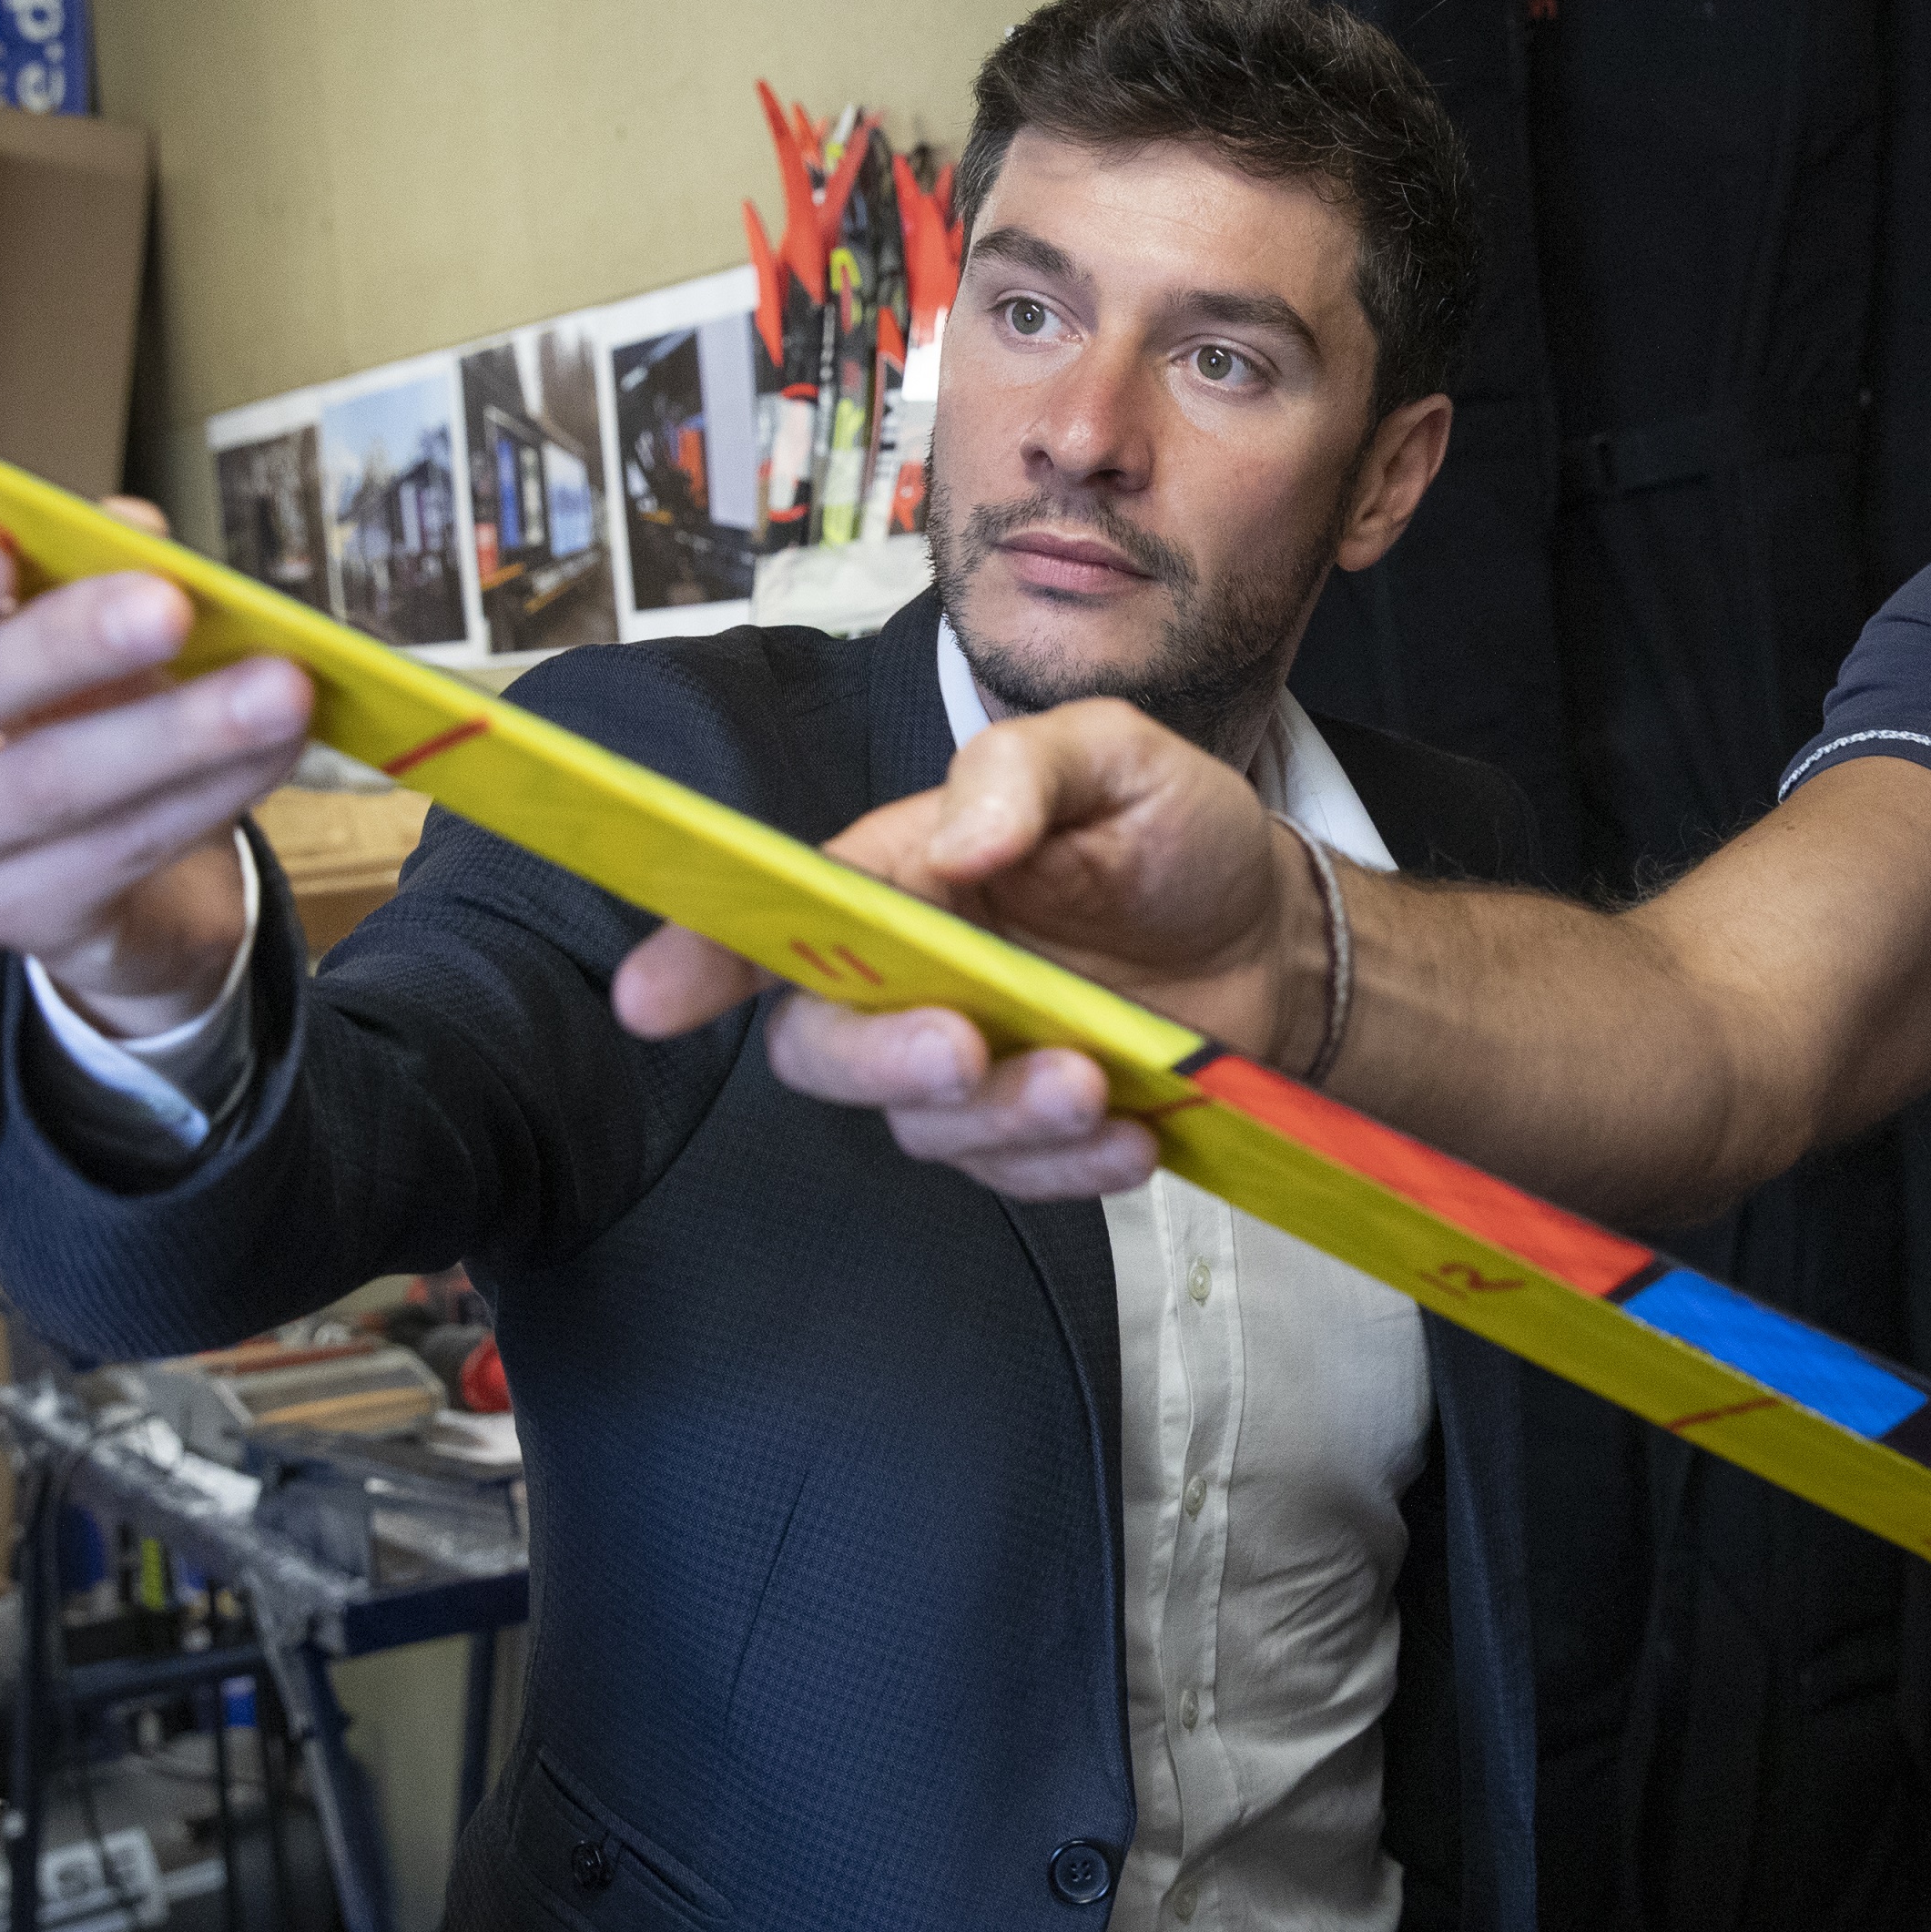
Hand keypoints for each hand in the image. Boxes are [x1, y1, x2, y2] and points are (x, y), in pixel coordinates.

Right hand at [0, 498, 309, 1032]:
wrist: (114, 867)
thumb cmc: (73, 704)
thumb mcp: (71, 618)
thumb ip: (87, 561)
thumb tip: (132, 530)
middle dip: (64, 646)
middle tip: (170, 606)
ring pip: (44, 786)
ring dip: (173, 731)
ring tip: (277, 686)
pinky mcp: (15, 918)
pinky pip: (116, 849)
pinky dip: (207, 792)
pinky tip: (274, 749)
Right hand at [607, 698, 1304, 1198]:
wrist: (1278, 936)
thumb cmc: (1176, 835)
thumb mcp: (1119, 755)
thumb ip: (1025, 771)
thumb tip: (957, 838)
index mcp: (909, 872)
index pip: (781, 912)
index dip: (702, 953)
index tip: (652, 998)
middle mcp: (917, 974)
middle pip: (826, 1044)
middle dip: (879, 1061)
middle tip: (964, 1047)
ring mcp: (971, 1061)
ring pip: (924, 1124)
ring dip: (1001, 1116)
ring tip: (1095, 1080)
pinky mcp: (1030, 1131)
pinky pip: (1013, 1176)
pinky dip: (1065, 1168)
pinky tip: (1133, 1132)